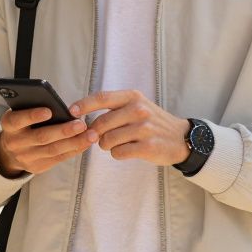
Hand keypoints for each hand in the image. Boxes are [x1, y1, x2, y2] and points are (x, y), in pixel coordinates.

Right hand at [0, 107, 99, 177]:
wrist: (9, 152)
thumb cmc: (21, 125)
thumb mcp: (19, 114)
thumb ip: (32, 108)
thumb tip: (57, 104)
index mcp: (9, 125)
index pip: (18, 120)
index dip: (33, 116)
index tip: (49, 111)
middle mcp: (15, 143)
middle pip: (41, 137)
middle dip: (63, 131)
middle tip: (81, 124)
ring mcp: (26, 157)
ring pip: (53, 150)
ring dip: (74, 142)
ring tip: (91, 134)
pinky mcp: (38, 167)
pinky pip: (59, 158)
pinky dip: (74, 150)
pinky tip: (86, 142)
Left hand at [71, 90, 190, 166]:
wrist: (180, 138)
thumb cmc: (152, 121)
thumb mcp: (137, 105)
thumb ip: (114, 107)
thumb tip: (82, 114)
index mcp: (133, 97)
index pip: (101, 98)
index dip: (83, 105)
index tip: (71, 112)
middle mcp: (138, 110)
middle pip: (100, 124)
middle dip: (95, 134)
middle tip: (99, 137)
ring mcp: (144, 128)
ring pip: (107, 140)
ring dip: (107, 145)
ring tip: (117, 143)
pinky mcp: (147, 146)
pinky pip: (118, 153)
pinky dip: (118, 154)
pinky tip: (127, 150)